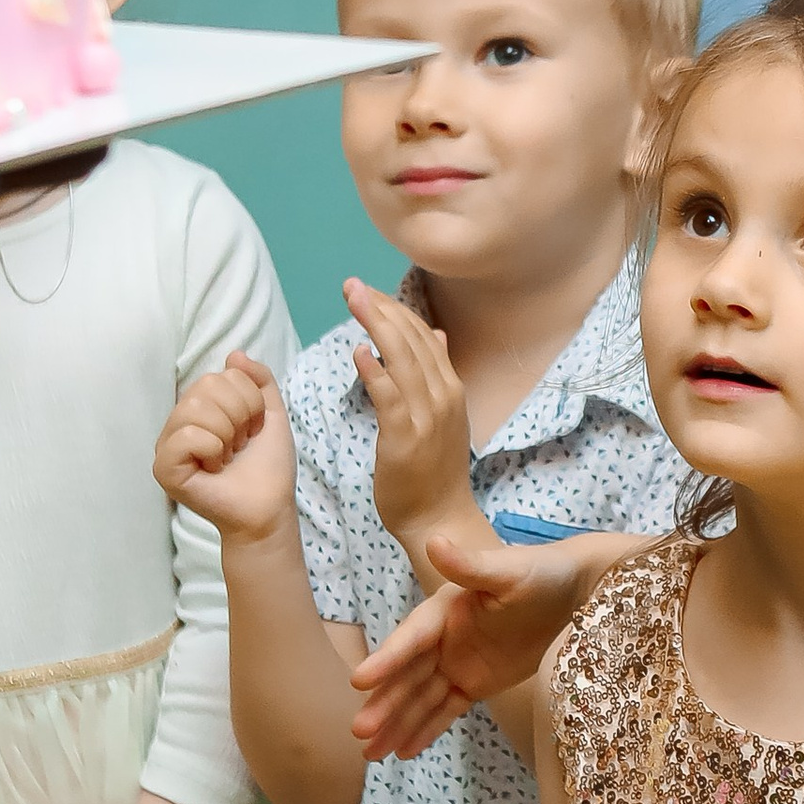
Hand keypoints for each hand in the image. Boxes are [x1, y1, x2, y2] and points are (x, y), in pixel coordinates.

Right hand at [154, 353, 296, 545]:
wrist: (268, 506)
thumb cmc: (267, 465)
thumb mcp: (271, 413)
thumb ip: (259, 380)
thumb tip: (234, 354)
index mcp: (201, 406)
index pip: (222, 376)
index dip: (249, 403)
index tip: (251, 430)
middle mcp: (180, 421)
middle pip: (207, 386)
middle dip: (238, 417)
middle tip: (239, 445)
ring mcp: (168, 444)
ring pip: (194, 407)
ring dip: (226, 434)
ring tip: (226, 456)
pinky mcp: (163, 468)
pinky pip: (185, 436)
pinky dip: (210, 449)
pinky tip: (212, 468)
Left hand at [342, 280, 483, 569]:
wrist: (438, 518)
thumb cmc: (435, 471)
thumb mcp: (444, 417)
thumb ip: (437, 375)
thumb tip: (437, 334)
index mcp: (451, 388)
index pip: (424, 336)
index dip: (395, 310)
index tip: (368, 292)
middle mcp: (444, 395)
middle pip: (412, 340)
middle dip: (381, 308)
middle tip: (352, 286)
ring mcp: (428, 416)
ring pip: (403, 359)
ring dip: (377, 326)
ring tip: (353, 301)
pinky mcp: (406, 437)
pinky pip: (390, 396)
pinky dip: (376, 371)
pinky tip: (359, 352)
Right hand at [348, 529, 586, 755]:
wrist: (569, 592)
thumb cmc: (538, 573)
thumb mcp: (506, 571)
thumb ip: (469, 566)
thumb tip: (433, 541)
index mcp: (442, 611)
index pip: (410, 639)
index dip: (386, 659)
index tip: (358, 680)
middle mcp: (441, 639)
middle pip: (407, 676)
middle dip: (384, 703)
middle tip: (358, 732)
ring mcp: (456, 663)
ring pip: (421, 699)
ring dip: (396, 725)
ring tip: (370, 755)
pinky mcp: (474, 684)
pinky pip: (446, 710)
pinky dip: (426, 730)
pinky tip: (402, 752)